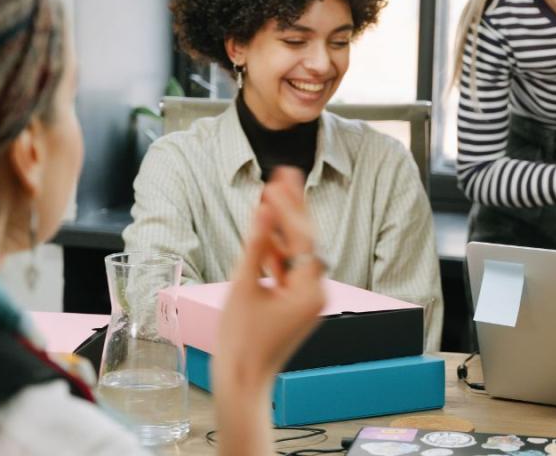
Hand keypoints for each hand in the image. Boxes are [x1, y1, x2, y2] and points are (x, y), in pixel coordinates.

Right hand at [214, 166, 325, 390]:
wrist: (241, 382)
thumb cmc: (240, 342)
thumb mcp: (243, 286)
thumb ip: (256, 245)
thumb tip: (265, 210)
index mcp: (309, 291)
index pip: (304, 237)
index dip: (290, 205)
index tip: (278, 179)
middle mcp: (316, 293)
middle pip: (307, 240)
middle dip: (293, 207)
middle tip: (284, 172)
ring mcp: (307, 299)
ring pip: (298, 252)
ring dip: (283, 226)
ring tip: (272, 191)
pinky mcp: (296, 303)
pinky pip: (289, 268)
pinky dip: (277, 250)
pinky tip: (265, 228)